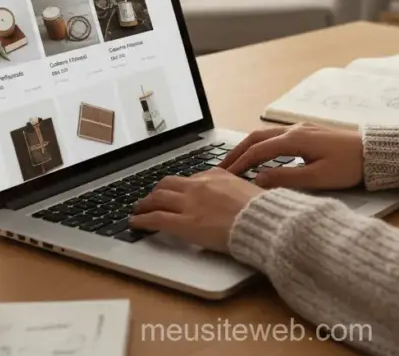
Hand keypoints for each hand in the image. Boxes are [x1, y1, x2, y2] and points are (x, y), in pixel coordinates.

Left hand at [128, 169, 263, 252]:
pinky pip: (156, 218)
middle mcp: (198, 186)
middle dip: (156, 192)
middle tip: (150, 199)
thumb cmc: (262, 210)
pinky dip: (142, 220)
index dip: (177, 188)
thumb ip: (233, 189)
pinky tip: (135, 223)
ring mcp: (190, 204)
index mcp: (215, 175)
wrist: (262, 221)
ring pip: (157, 199)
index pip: (189, 179)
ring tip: (139, 209)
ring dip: (145, 204)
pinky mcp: (185, 223)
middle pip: (167, 184)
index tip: (174, 193)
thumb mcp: (248, 189)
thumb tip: (231, 194)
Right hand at [218, 123, 363, 190]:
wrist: (373, 152)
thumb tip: (257, 179)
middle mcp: (294, 130)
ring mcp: (301, 129)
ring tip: (235, 162)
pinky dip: (261, 145)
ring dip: (247, 147)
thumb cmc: (348, 166)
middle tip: (221, 167)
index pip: (258, 151)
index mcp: (295, 140)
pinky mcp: (308, 133)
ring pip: (265, 135)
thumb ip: (285, 178)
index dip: (239, 163)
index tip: (225, 175)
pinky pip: (276, 136)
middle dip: (237, 152)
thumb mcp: (317, 178)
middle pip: (256, 138)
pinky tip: (260, 155)